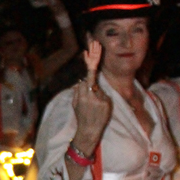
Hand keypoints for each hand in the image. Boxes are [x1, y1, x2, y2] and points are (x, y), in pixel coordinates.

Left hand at [71, 39, 111, 154]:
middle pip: (86, 78)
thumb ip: (100, 91)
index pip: (91, 73)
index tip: (93, 47)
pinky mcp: (74, 102)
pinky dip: (85, 92)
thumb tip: (94, 85)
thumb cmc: (100, 119)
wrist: (88, 132)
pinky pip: (80, 92)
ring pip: (82, 85)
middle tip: (95, 77)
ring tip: (94, 97)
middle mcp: (81, 93)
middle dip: (90, 74)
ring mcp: (76, 98)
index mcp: (90, 93)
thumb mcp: (106, 103)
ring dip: (88, 86)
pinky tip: (90, 101)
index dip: (93, 59)